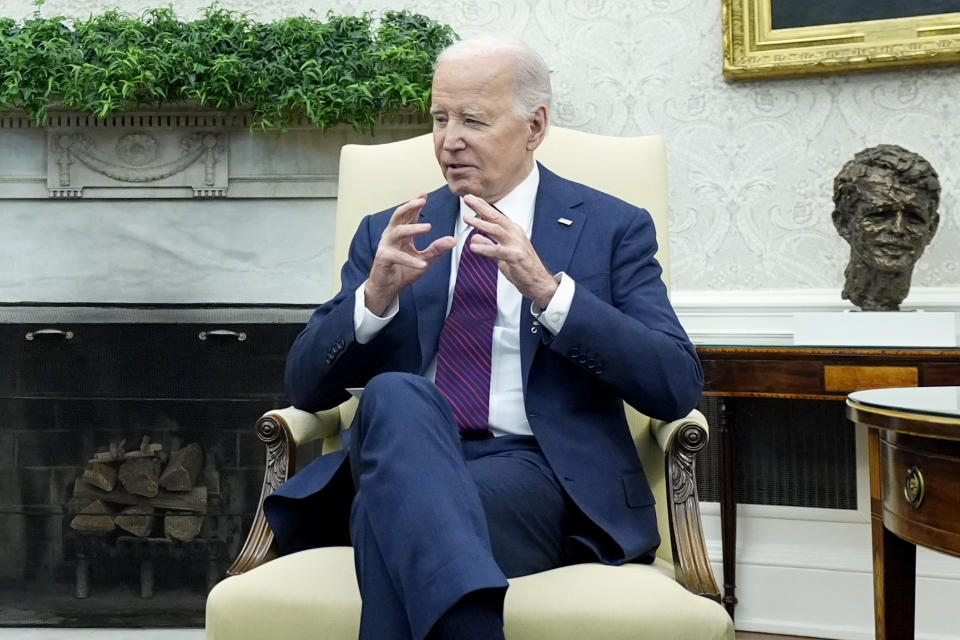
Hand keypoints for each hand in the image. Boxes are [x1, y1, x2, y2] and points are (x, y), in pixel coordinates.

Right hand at [365, 195, 455, 315]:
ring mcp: (386, 246)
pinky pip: (397, 256)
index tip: (424, 193)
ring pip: (397, 231)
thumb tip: (453, 240)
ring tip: (428, 227)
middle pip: (398, 216)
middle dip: (409, 206)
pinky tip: (423, 264)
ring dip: (413, 228)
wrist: (386, 288)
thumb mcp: (424, 259)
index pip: (408, 215)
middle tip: (422, 201)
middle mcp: (391, 236)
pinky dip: (411, 260)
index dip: (415, 203)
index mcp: (400, 234)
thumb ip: (436, 250)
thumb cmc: (402, 271)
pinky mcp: (383, 258)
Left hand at [462, 194, 557, 308]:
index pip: (496, 216)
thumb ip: (488, 245)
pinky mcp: (515, 257)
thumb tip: (475, 238)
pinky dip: (485, 248)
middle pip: (496, 217)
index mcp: (513, 232)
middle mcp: (515, 234)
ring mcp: (516, 245)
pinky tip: (474, 247)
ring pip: (496, 230)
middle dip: (480, 207)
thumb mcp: (502, 255)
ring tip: (467, 219)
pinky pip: (497, 251)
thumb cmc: (523, 268)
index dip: (482, 206)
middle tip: (467, 199)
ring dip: (480, 224)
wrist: (538, 283)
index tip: (470, 198)